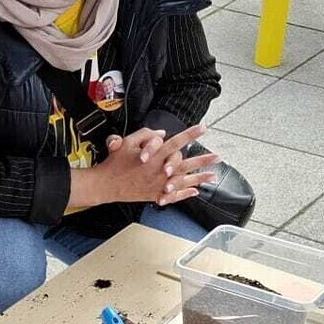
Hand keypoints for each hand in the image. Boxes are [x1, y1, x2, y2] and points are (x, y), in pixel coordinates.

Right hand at [78, 124, 220, 209]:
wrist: (106, 185)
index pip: (176, 142)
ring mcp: (159, 184)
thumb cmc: (115, 163)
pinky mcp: (155, 194)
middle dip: (203, 159)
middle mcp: (159, 170)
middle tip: (217, 156)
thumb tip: (162, 134)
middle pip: (186, 163)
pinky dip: (185, 193)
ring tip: (214, 175)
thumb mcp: (127, 142)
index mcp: (154, 155)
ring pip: (184, 180)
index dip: (190, 134)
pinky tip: (196, 191)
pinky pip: (175, 195)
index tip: (203, 128)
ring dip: (200, 177)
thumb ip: (146, 135)